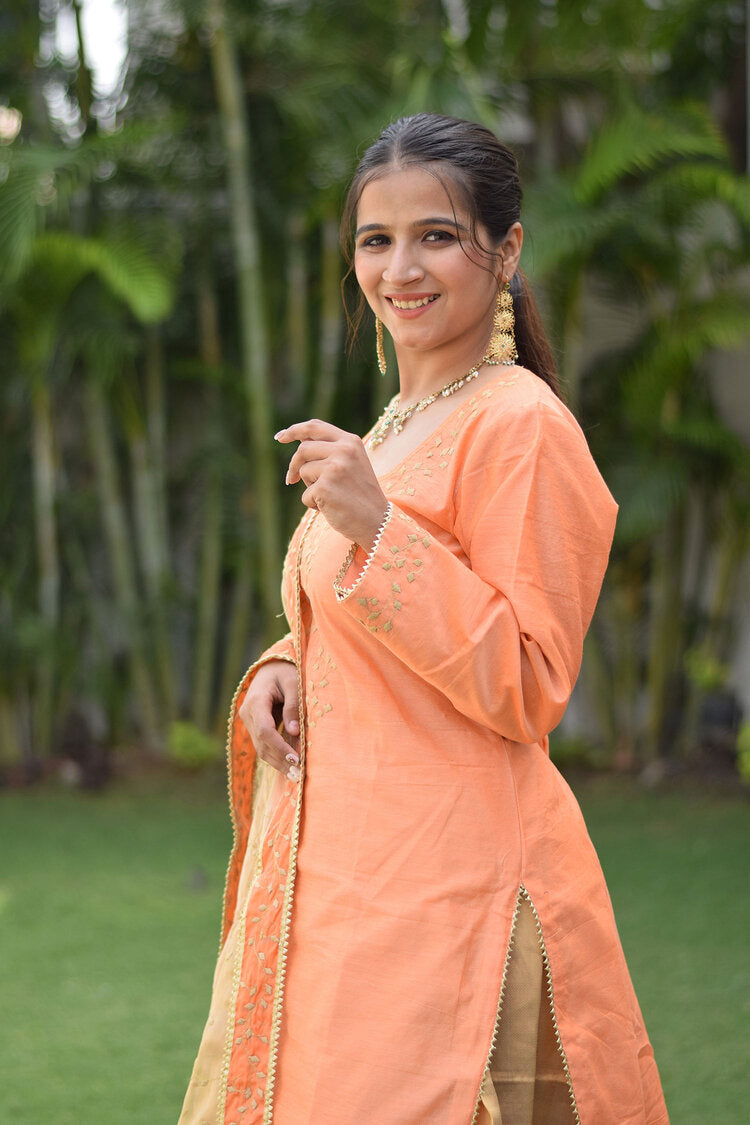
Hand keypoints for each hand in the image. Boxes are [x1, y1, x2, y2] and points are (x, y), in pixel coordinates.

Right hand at [239, 660, 300, 781]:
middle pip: (261, 743)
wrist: (272, 666)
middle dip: (280, 761)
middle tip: (299, 775)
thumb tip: (294, 732)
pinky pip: (264, 745)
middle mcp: (247, 713)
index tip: (296, 759)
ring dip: (278, 763)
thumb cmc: (286, 671)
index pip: (265, 730)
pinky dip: (276, 757)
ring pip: (261, 748)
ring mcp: (249, 721)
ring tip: (296, 776)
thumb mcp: (294, 682)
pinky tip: (290, 768)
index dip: (279, 747)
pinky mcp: (255, 727)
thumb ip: (293, 705)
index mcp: (256, 700)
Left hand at [275, 420, 387, 547]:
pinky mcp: (325, 488)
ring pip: (303, 471)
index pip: (315, 427)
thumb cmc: (362, 495)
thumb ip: (331, 451)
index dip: (294, 430)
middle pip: (303, 449)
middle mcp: (343, 451)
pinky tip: (331, 508)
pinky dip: (313, 504)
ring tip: (329, 497)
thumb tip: (300, 442)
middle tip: (291, 480)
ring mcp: (334, 468)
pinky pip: (305, 494)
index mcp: (351, 441)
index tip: (280, 437)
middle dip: (294, 465)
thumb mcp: (352, 464)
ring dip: (309, 486)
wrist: (377, 521)